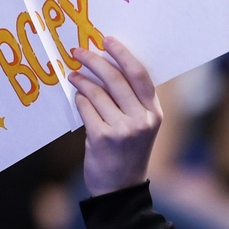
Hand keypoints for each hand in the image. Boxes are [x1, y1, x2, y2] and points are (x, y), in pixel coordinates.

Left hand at [65, 37, 160, 195]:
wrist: (121, 188)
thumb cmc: (128, 152)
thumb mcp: (141, 126)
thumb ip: (132, 100)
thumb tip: (107, 65)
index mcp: (155, 113)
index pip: (139, 75)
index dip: (122, 54)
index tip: (106, 40)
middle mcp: (142, 120)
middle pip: (116, 78)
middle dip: (94, 60)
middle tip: (79, 51)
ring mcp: (123, 129)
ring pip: (97, 92)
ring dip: (81, 81)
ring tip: (73, 75)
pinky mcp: (103, 137)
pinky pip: (86, 108)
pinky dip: (79, 101)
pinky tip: (77, 99)